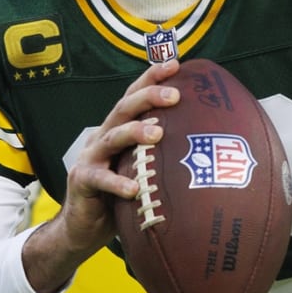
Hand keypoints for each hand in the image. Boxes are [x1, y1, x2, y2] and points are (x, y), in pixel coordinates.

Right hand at [20, 59, 181, 292]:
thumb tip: (209, 148)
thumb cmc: (121, 199)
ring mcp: (90, 157)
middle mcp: (103, 136)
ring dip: (135, 132)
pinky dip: (117, 183)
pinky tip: (134, 189)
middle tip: (175, 95)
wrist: (82, 228)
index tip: (176, 64)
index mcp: (118, 129)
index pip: (135, 96)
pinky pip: (99, 179)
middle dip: (149, 97)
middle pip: (124, 108)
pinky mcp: (81, 181)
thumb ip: (162, 155)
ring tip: (158, 133)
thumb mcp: (142, 171)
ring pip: (112, 136)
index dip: (152, 78)